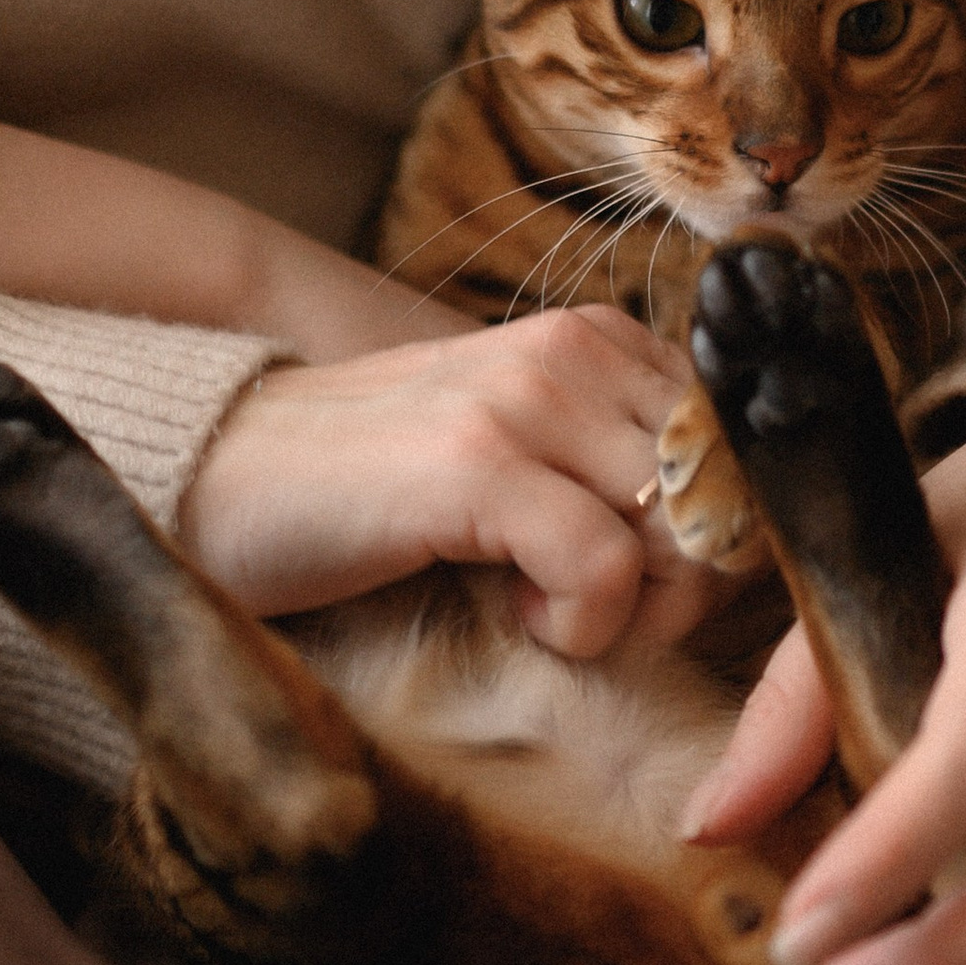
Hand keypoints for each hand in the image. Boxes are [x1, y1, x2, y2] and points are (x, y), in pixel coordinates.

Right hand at [178, 309, 709, 649]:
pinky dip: (578, 624)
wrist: (221, 476)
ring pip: (683, 533)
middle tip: (597, 610)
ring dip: (632, 609)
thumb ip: (619, 469)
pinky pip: (604, 569)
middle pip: (729, 496)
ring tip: (545, 604)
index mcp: (599, 340)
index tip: (643, 582)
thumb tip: (736, 546)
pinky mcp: (475, 463)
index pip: (744, 449)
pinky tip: (513, 612)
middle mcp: (574, 349)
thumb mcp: (521, 457)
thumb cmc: (380, 488)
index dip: (718, 541)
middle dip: (686, 586)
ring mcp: (524, 399)